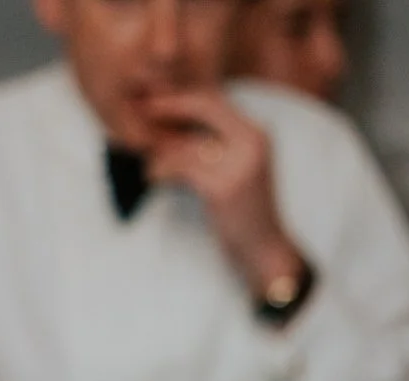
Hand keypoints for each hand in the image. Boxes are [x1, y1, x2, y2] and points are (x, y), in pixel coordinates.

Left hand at [142, 88, 297, 290]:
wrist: (266, 253)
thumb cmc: (246, 216)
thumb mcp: (237, 173)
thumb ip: (217, 147)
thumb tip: (179, 130)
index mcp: (256, 135)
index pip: (216, 100)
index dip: (184, 99)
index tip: (158, 102)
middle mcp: (252, 142)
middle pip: (203, 107)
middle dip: (170, 107)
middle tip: (143, 112)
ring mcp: (239, 164)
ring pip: (189, 142)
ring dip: (162, 150)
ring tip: (147, 162)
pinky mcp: (222, 188)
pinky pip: (182, 168)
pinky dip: (162, 170)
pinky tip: (152, 177)